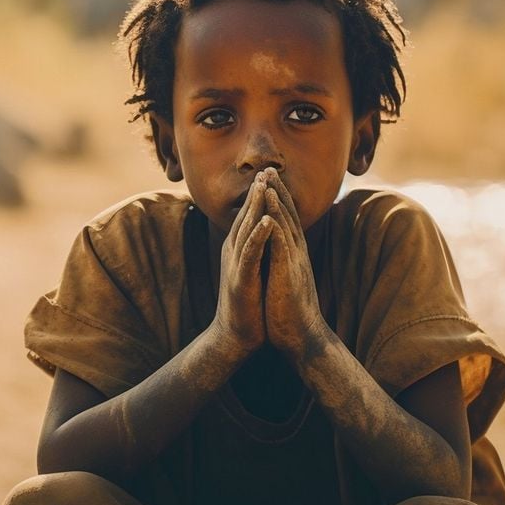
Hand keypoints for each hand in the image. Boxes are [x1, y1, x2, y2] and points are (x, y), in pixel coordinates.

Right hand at [211, 172, 272, 356]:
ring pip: (245, 229)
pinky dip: (258, 236)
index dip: (259, 194)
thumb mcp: (253, 271)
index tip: (271, 172)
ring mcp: (236, 265)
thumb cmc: (247, 305)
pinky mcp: (241, 280)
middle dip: (257, 192)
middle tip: (267, 167)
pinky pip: (250, 254)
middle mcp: (234, 252)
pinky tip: (266, 221)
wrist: (236, 337)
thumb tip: (264, 233)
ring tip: (264, 185)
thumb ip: (256, 251)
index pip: (250, 216)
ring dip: (255, 206)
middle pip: (246, 216)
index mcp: (239, 249)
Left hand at [260, 168, 327, 355]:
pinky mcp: (288, 275)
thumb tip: (277, 248)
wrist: (300, 336)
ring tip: (267, 181)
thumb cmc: (290, 310)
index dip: (278, 197)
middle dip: (278, 190)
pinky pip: (281, 247)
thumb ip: (282, 260)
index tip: (268, 178)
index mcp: (292, 254)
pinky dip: (275, 228)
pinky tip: (268, 214)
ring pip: (286, 226)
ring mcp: (293, 263)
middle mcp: (296, 253)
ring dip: (277, 203)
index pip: (286, 220)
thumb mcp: (285, 278)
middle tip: (269, 168)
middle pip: (288, 215)